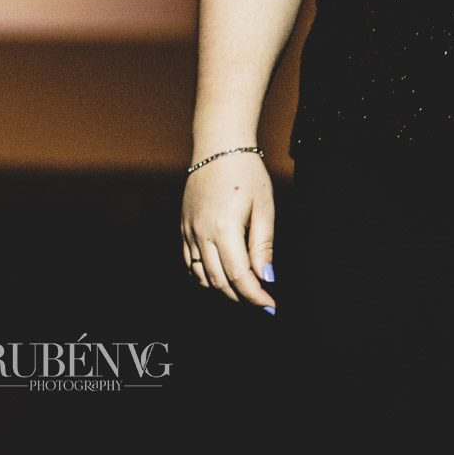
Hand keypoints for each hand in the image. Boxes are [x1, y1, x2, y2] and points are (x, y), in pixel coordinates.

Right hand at [180, 150, 275, 308]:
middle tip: (261, 300)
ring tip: (243, 289)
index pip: (239, 276)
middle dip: (241, 296)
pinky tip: (220, 275)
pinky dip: (203, 275)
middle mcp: (201, 233)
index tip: (270, 306)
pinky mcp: (183, 227)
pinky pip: (188, 261)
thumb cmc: (246, 173)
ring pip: (201, 275)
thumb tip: (265, 277)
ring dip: (222, 288)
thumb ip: (263, 246)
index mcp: (224, 229)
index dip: (255, 296)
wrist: (218, 147)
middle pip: (219, 280)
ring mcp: (189, 231)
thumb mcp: (264, 208)